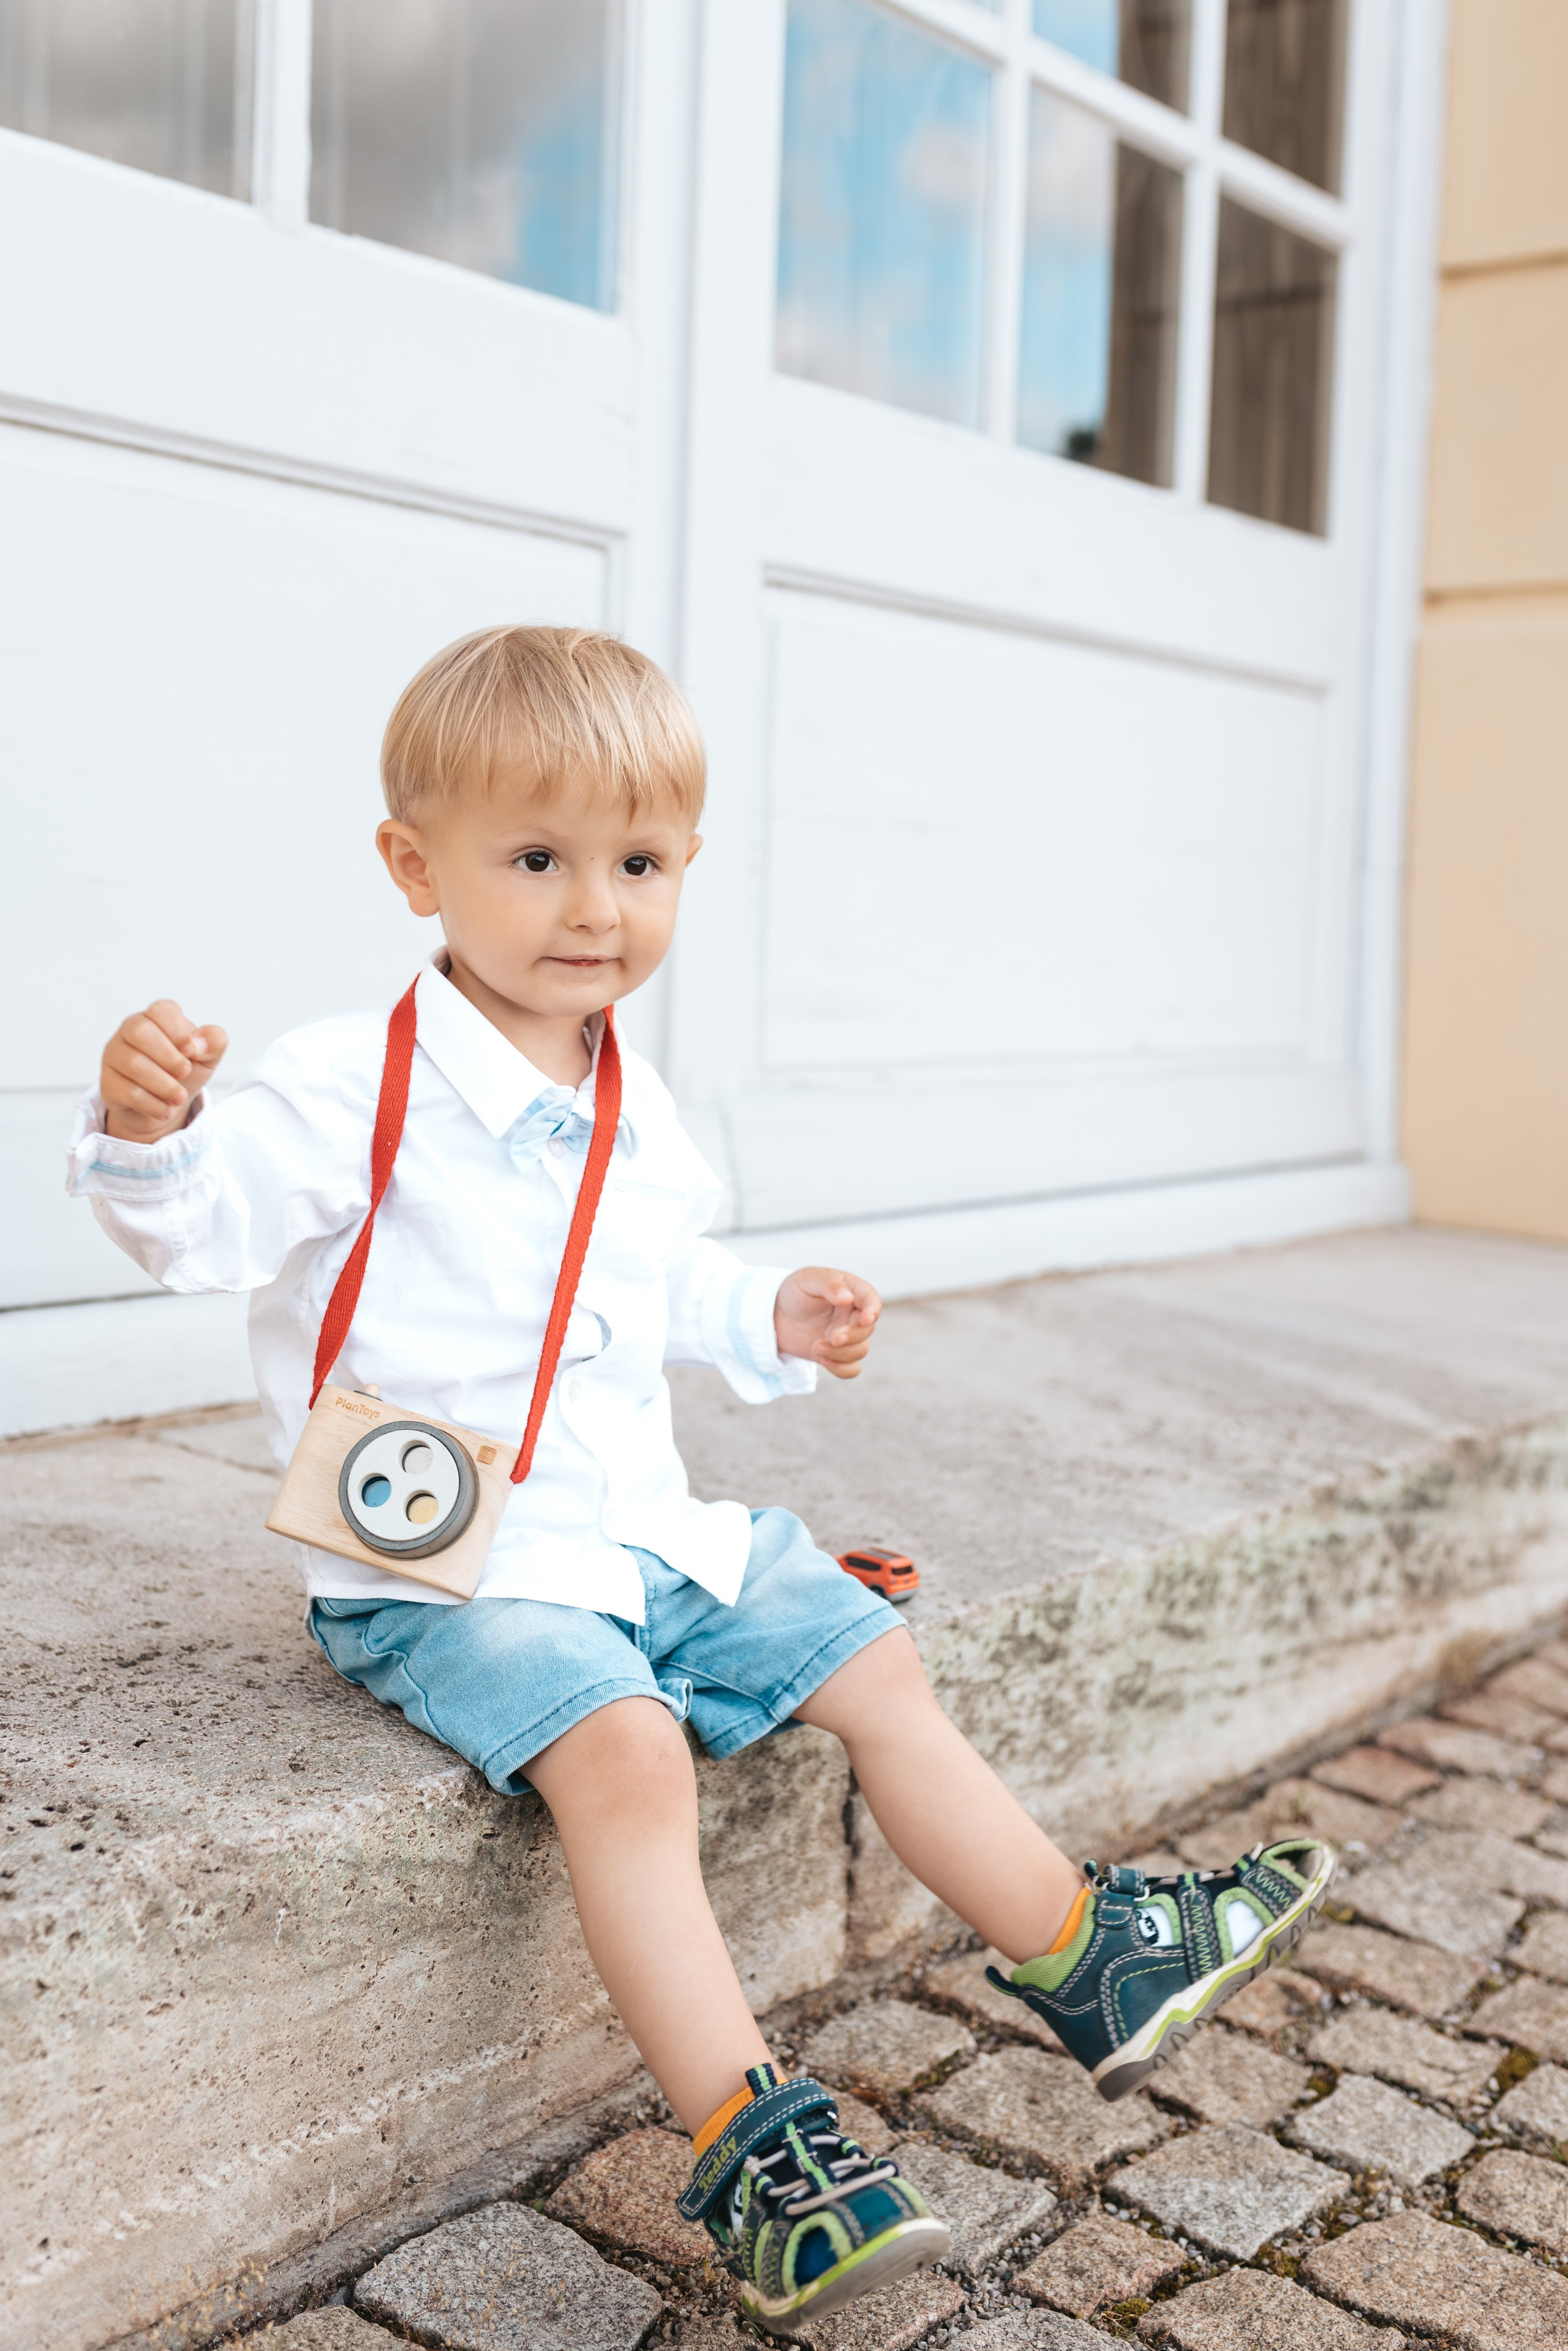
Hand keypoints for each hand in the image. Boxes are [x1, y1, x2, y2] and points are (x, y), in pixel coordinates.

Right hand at [101, 999, 228, 1143]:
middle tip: (185, 1073)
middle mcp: (129, 1031)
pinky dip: (152, 1104)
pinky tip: (165, 1109)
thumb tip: (198, 1044)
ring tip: (179, 1097)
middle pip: (139, 1032)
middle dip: (168, 1057)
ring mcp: (114, 1056)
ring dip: (163, 1085)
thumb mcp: (207, 1057)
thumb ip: (214, 1042)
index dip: (178, 1031)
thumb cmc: (184, 1073)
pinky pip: (127, 1091)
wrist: (165, 1106)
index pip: (161, 1010)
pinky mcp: (108, 1083)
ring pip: (133, 1064)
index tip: (191, 1051)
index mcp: (155, 1018)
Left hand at [773, 1267, 881, 1379]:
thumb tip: (847, 1297)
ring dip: (841, 1354)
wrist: (777, 1314)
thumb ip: (829, 1284)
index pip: (872, 1300)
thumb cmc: (796, 1291)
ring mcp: (847, 1336)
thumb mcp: (808, 1279)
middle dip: (851, 1336)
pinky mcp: (837, 1354)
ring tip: (816, 1347)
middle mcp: (853, 1315)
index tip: (865, 1320)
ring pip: (860, 1350)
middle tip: (832, 1338)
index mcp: (852, 1292)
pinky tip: (823, 1361)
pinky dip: (841, 1369)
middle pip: (867, 1330)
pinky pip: (851, 1368)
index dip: (873, 1310)